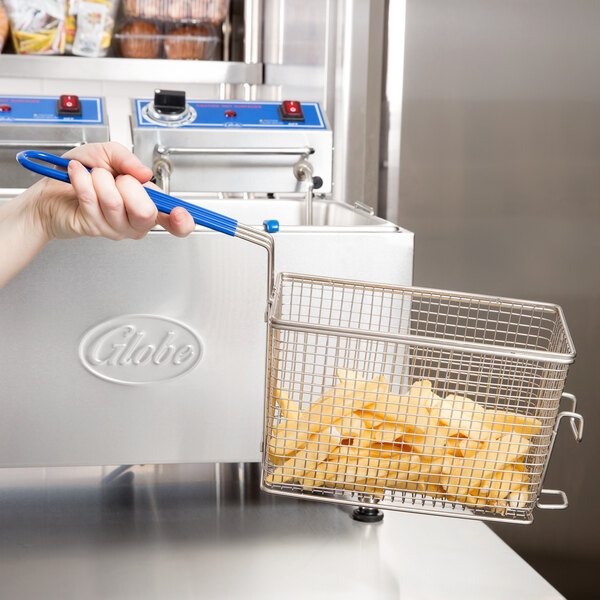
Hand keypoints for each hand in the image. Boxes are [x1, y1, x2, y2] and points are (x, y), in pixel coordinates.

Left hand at [30, 142, 194, 240]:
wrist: (51, 185)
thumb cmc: (82, 171)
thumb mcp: (108, 153)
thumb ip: (128, 159)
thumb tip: (143, 173)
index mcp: (148, 203)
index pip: (174, 222)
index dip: (182, 221)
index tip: (180, 213)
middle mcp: (135, 221)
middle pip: (146, 212)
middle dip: (128, 185)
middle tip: (117, 179)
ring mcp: (116, 228)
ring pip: (115, 203)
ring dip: (100, 179)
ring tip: (93, 176)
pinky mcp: (95, 227)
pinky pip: (93, 200)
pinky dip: (82, 179)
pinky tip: (78, 176)